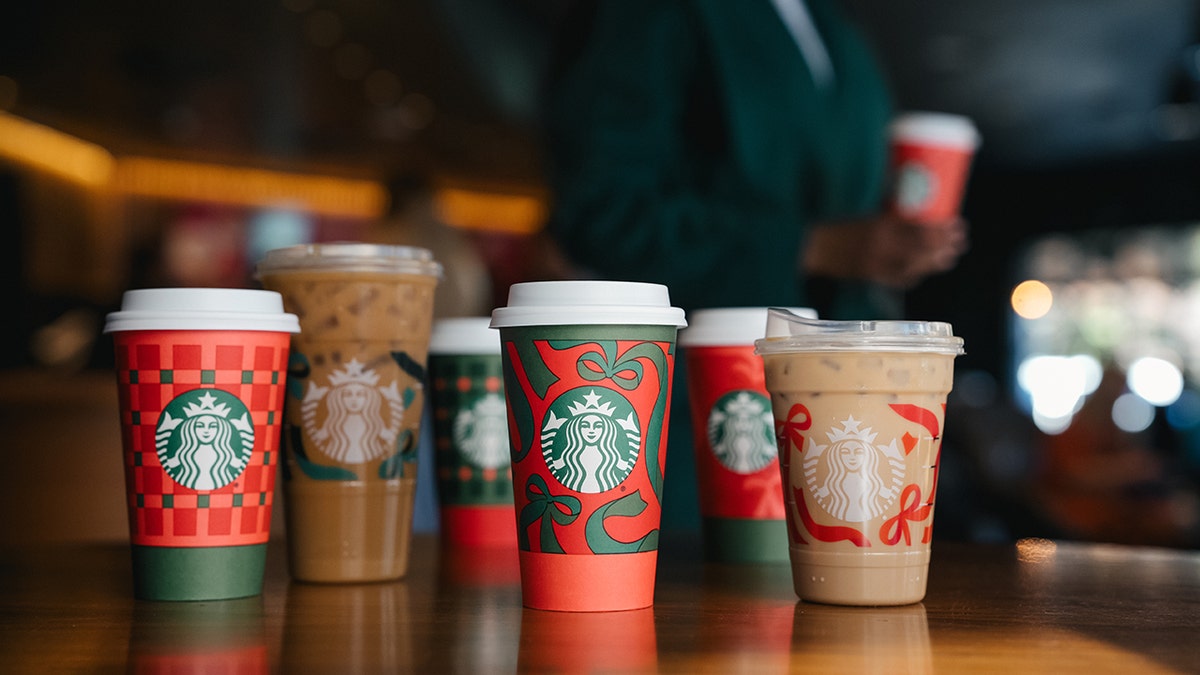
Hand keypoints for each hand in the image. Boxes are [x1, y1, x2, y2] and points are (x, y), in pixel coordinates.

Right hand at [803, 214, 968, 288]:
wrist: (810, 244)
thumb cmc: (835, 221)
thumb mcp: (863, 207)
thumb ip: (886, 204)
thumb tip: (911, 190)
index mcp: (880, 225)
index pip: (920, 229)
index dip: (942, 230)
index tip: (956, 224)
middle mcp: (881, 247)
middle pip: (922, 250)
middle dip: (945, 246)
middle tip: (960, 241)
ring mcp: (876, 264)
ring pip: (914, 267)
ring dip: (935, 262)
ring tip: (949, 257)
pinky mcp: (868, 275)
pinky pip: (897, 279)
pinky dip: (913, 275)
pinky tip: (922, 270)